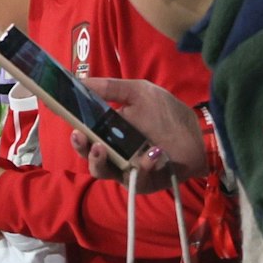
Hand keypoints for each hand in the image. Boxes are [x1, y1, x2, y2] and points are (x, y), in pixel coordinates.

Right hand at [69, 77, 205, 184]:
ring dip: (99, 162)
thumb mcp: (139, 92)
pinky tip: (152, 152)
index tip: (64, 119)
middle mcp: (116, 153)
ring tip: (101, 148)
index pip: (86, 135)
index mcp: (110, 133)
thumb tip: (79, 80)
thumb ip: (110, 87)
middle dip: (81, 149)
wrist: (198, 133)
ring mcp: (129, 170)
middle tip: (80, 136)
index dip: (74, 129)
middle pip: (89, 157)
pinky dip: (144, 165)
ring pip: (104, 172)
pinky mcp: (145, 182)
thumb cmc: (167, 113)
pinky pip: (137, 179)